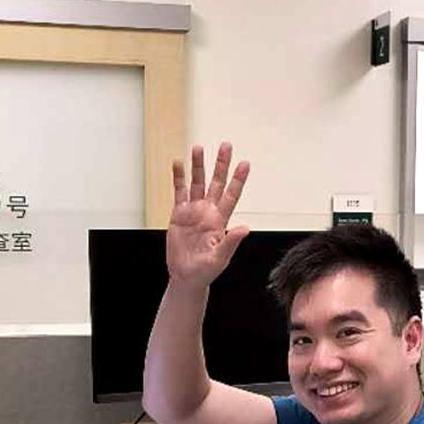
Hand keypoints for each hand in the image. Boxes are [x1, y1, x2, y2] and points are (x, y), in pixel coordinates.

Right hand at [166, 142, 249, 287]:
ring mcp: (194, 211)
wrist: (185, 276)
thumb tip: (244, 228)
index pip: (232, 195)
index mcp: (220, 221)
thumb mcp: (220, 258)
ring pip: (197, 183)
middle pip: (217, 183)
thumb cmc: (205, 270)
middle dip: (221, 164)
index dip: (238, 180)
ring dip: (198, 166)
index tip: (244, 164)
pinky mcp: (179, 214)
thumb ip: (231, 242)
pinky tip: (178, 163)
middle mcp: (208, 212)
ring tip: (198, 148)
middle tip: (226, 146)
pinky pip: (179, 192)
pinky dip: (178, 178)